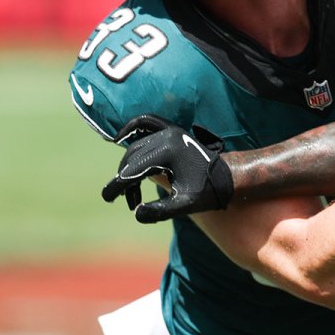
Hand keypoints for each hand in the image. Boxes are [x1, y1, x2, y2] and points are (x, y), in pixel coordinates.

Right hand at [101, 114, 233, 222]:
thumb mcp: (186, 205)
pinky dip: (132, 127)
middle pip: (132, 159)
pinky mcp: (172, 129)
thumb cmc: (208, 192)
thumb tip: (136, 213)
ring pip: (136, 148)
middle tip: (129, 203)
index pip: (133, 170)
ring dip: (129, 168)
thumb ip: (161, 211)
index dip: (117, 186)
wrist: (227, 176)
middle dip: (125, 182)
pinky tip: (120, 137)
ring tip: (134, 193)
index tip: (106, 198)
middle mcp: (167, 136)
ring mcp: (170, 130)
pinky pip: (146, 121)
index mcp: (169, 153)